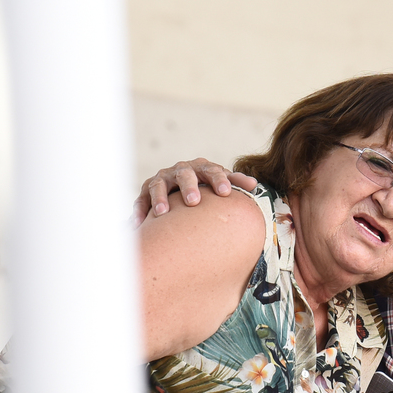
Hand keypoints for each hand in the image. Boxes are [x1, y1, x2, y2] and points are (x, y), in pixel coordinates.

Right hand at [131, 159, 257, 224]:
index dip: (218, 180)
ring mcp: (162, 179)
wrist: (181, 183)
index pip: (212, 171)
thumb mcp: (221, 182)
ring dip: (159, 197)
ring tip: (162, 212)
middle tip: (194, 202)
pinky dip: (139, 211)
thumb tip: (255, 186)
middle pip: (184, 174)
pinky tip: (136, 224)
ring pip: (158, 184)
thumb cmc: (206, 185)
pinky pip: (140, 200)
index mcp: (201, 168)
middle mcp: (180, 170)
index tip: (225, 192)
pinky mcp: (146, 190)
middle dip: (188, 186)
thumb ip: (236, 182)